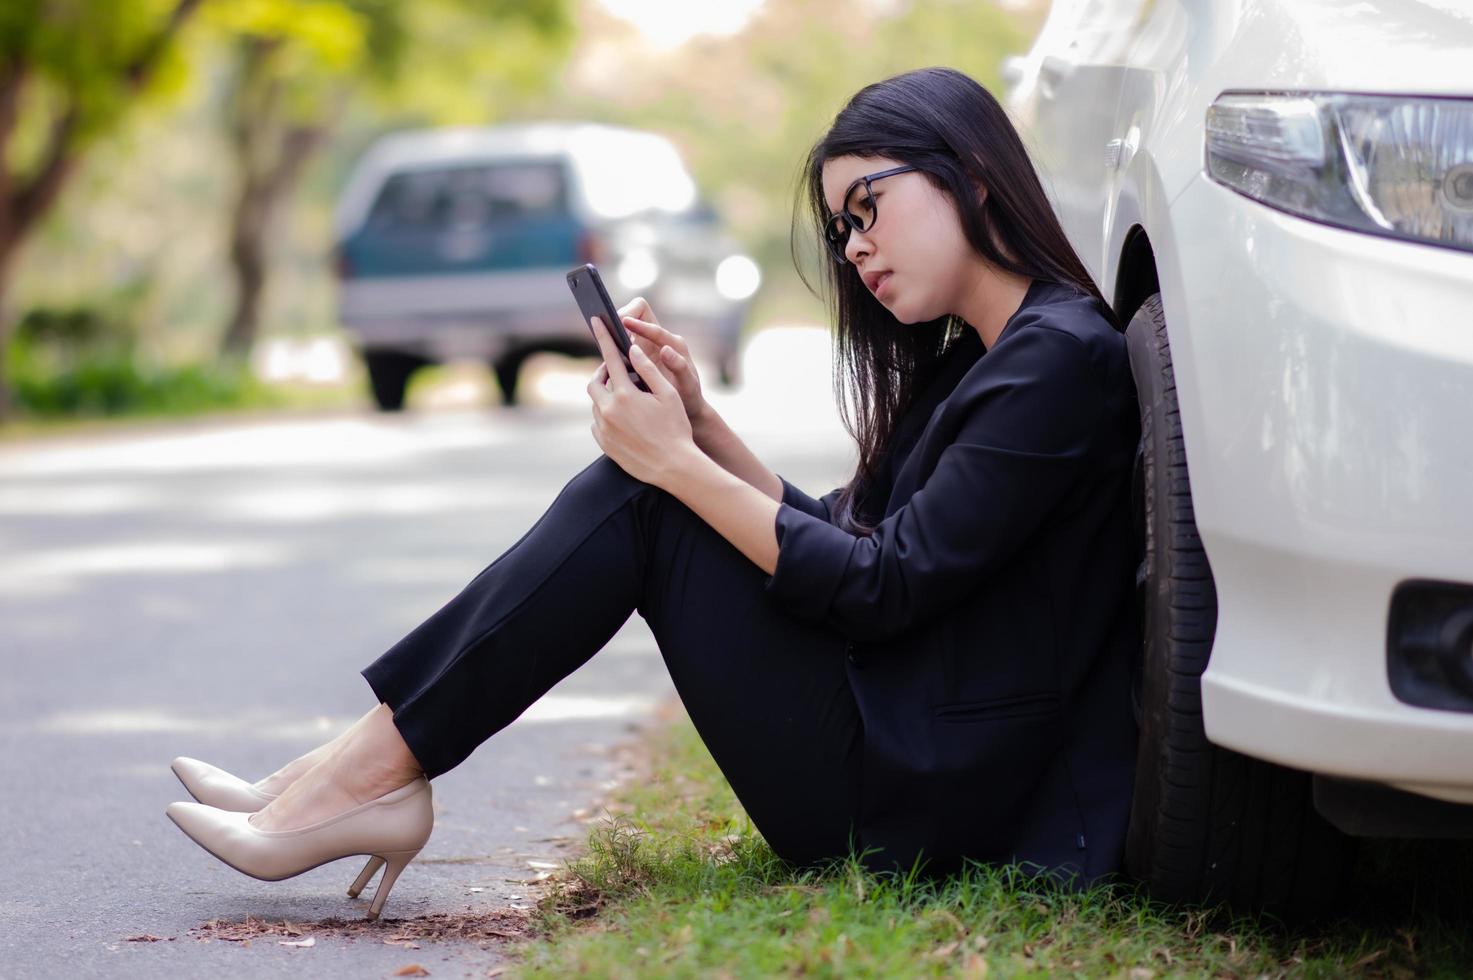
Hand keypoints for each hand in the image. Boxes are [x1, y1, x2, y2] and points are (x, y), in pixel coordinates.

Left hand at [585, 315, 696, 487]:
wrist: (674, 467)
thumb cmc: (676, 428)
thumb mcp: (669, 395)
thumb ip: (649, 370)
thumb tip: (633, 349)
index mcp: (626, 394)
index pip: (610, 358)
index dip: (603, 337)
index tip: (595, 321)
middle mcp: (609, 410)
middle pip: (594, 382)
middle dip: (602, 372)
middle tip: (615, 371)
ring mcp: (604, 428)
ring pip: (595, 403)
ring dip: (605, 396)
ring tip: (624, 397)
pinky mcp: (604, 444)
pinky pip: (597, 423)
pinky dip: (605, 415)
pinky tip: (622, 418)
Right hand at [616, 296, 707, 426]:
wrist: (688, 408)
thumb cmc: (690, 397)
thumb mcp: (687, 385)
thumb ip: (679, 367)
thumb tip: (665, 349)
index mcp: (673, 343)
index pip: (652, 323)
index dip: (637, 321)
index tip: (623, 322)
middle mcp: (660, 340)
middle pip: (637, 313)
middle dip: (622, 316)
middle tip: (608, 326)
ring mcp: (649, 347)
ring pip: (628, 328)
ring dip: (616, 331)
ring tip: (602, 337)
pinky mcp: (640, 357)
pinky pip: (625, 344)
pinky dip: (615, 346)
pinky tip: (605, 356)